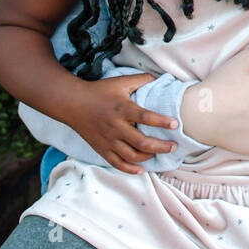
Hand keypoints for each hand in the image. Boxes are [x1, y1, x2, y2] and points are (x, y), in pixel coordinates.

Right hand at [62, 72, 178, 174]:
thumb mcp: (121, 82)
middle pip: (142, 142)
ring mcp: (108, 140)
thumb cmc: (100, 91)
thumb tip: (161, 79)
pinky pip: (116, 163)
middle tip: (174, 146)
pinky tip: (141, 169)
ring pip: (131, 156)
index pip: (145, 117)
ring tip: (160, 153)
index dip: (162, 121)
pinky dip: (130, 169)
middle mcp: (116, 127)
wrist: (73, 104)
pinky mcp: (101, 149)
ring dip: (148, 157)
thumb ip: (142, 79)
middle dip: (161, 146)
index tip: (175, 124)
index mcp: (123, 109)